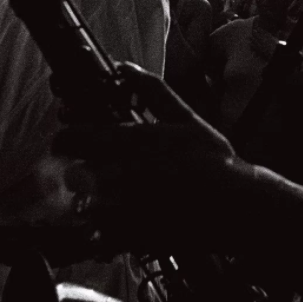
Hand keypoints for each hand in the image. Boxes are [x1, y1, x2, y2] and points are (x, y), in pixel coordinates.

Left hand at [52, 64, 238, 249]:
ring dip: (85, 200)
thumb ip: (151, 90)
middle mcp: (124, 173)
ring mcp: (126, 208)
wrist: (236, 205)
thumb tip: (123, 66)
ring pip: (82, 204)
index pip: (79, 136)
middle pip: (74, 172)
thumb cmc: (211, 159)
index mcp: (134, 141)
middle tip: (81, 168)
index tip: (67, 137)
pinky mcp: (132, 236)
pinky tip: (114, 222)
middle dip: (73, 169)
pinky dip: (99, 230)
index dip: (66, 136)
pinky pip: (99, 235)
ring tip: (101, 197)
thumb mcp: (185, 117)